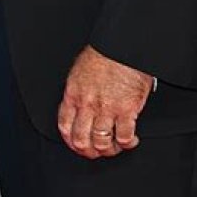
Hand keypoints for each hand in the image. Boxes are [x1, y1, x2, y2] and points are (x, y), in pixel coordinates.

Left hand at [57, 45, 152, 159]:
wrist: (123, 44)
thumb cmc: (105, 52)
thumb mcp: (80, 70)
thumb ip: (78, 91)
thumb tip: (78, 106)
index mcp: (73, 94)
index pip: (65, 127)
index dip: (71, 142)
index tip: (78, 145)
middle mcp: (87, 104)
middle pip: (82, 140)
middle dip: (89, 151)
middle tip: (97, 152)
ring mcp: (106, 108)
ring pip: (102, 143)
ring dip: (109, 150)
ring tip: (115, 146)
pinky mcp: (127, 110)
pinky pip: (124, 137)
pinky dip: (127, 144)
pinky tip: (131, 140)